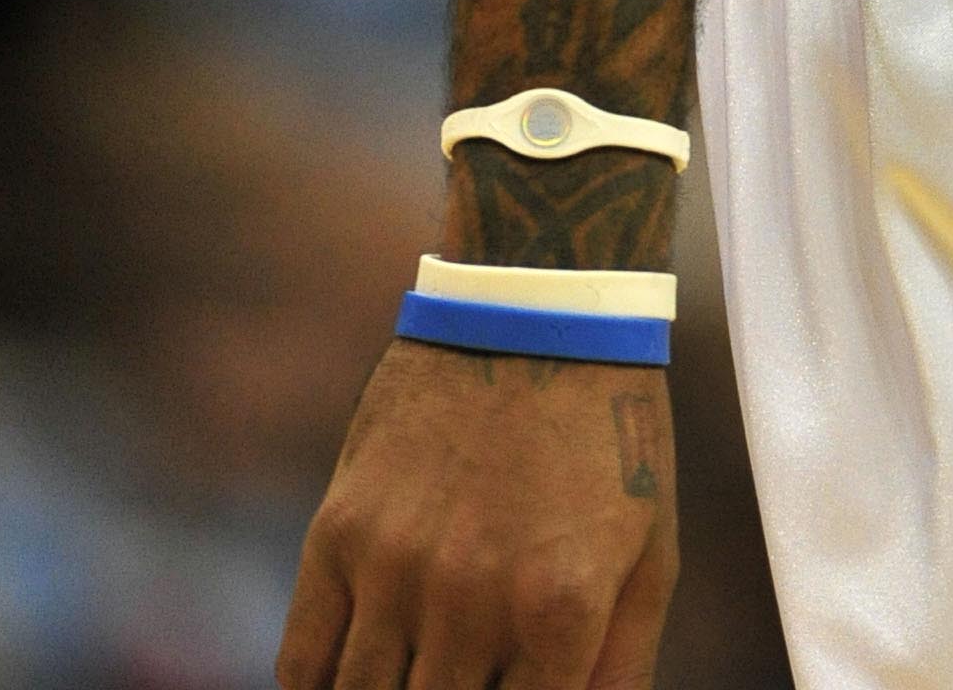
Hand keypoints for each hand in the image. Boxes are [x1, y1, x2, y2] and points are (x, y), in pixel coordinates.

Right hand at [277, 339, 676, 689]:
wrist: (540, 302)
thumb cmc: (609, 432)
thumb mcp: (651, 551)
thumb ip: (620, 669)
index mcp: (558, 611)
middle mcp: (470, 599)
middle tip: (458, 676)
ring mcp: (395, 566)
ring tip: (414, 673)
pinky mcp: (338, 529)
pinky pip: (301, 665)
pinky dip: (320, 689)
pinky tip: (354, 677)